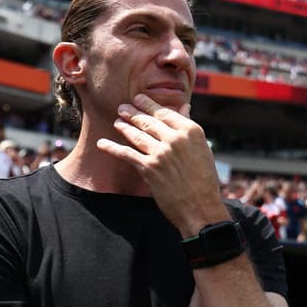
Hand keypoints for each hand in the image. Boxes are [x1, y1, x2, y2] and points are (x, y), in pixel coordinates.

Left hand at [97, 94, 227, 234]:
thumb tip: (185, 108)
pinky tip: (102, 144)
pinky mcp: (148, 168)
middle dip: (133, 113)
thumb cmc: (204, 180)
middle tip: (122, 107)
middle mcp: (175, 139)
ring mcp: (160, 153)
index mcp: (191, 131)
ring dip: (124, 127)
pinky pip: (126, 154)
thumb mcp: (202, 149)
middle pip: (149, 122)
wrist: (201, 207)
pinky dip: (112, 148)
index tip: (140, 99)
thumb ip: (189, 128)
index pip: (166, 113)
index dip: (149, 105)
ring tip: (117, 121)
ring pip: (137, 135)